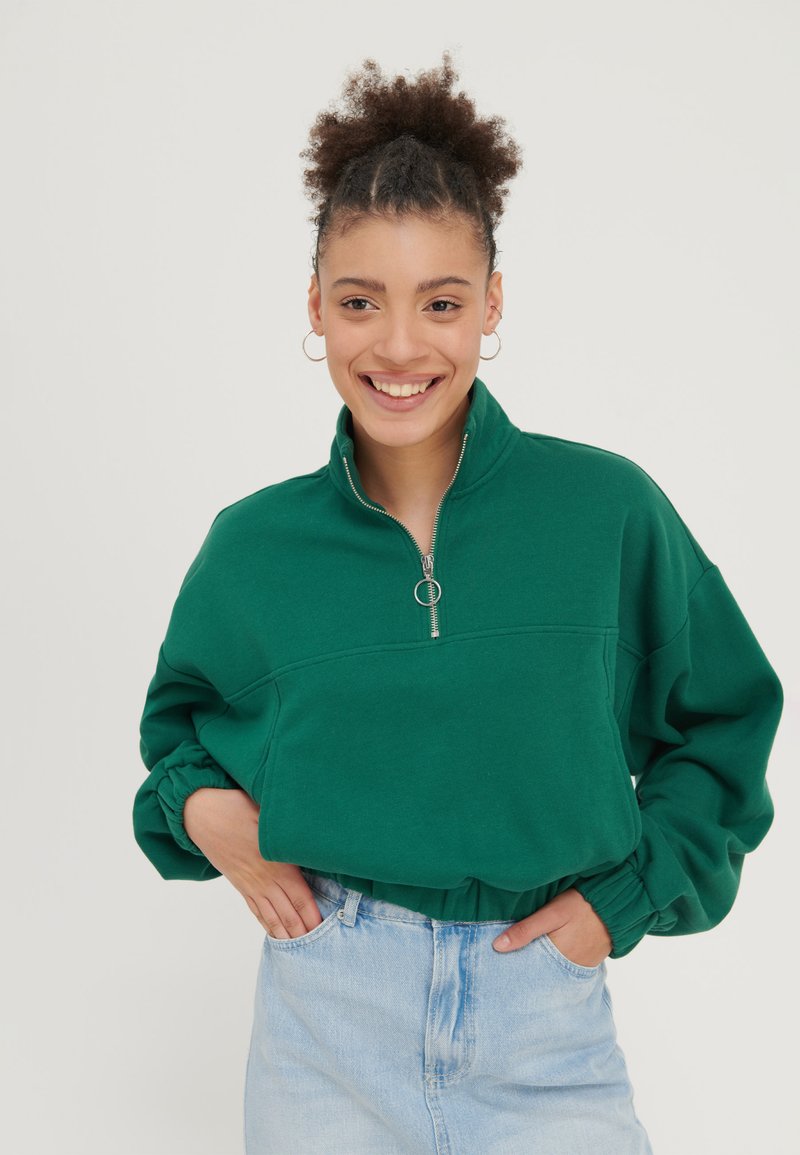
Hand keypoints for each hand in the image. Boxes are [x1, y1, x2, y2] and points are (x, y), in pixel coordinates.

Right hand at [183, 787, 322, 939]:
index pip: (300, 897)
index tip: (326, 929)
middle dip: (304, 932)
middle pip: (288, 913)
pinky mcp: (239, 883)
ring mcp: (250, 884)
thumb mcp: (269, 814)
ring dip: (286, 934)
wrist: (203, 814)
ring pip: (272, 916)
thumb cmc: (238, 807)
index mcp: (278, 863)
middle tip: (318, 949)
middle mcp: (265, 879)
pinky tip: (275, 932)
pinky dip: (267, 924)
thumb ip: (289, 829)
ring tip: (299, 950)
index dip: (313, 916)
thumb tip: (310, 831)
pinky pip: (256, 909)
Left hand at [492, 887, 612, 965]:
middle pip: (541, 973)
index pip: (530, 970)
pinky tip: (547, 953)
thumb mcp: (552, 913)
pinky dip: (557, 962)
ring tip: (525, 959)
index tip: (499, 964)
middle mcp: (570, 968)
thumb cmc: (582, 904)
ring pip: (554, 970)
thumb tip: (497, 946)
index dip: (514, 966)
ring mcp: (581, 966)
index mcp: (557, 957)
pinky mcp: (589, 962)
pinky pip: (567, 966)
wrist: (618, 903)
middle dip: (526, 968)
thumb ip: (526, 930)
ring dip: (542, 965)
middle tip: (507, 964)